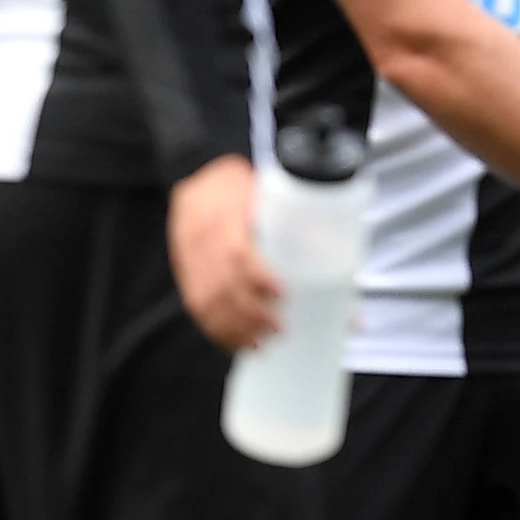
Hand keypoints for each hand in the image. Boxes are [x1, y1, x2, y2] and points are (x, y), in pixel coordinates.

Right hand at [168, 154, 278, 350]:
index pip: (237, 251)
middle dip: (251, 313)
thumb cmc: (242, 185)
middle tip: (280, 329)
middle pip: (223, 284)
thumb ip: (296, 219)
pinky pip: (195, 305)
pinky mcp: (184, 271)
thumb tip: (335, 254)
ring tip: (260, 345)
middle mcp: (203, 239)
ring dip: (234, 328)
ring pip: (206, 301)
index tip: (283, 294)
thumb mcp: (268, 190)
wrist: (195, 174)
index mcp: (226, 215)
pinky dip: (215, 329)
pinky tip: (234, 344)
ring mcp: (190, 257)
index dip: (259, 277)